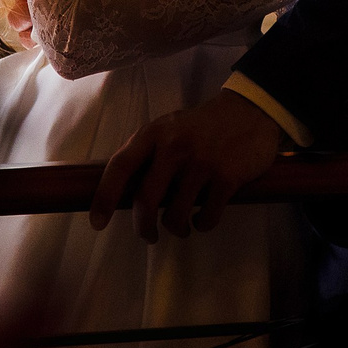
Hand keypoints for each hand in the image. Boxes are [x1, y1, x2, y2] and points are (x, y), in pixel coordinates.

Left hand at [90, 89, 285, 241]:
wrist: (250, 112)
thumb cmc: (201, 126)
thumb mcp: (169, 128)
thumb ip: (147, 153)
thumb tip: (121, 192)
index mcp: (154, 134)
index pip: (120, 167)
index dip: (104, 197)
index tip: (98, 223)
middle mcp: (174, 147)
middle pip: (146, 201)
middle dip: (143, 227)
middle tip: (148, 236)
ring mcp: (201, 163)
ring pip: (176, 215)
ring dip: (177, 228)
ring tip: (182, 226)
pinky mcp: (227, 178)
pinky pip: (206, 217)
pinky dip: (203, 225)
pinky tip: (203, 218)